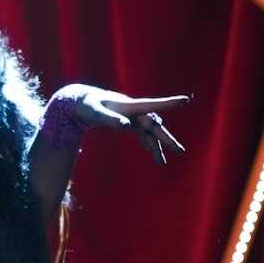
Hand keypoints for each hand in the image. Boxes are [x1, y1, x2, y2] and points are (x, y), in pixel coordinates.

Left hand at [50, 84, 190, 164]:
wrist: (78, 102)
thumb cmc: (86, 106)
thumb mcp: (95, 113)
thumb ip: (110, 119)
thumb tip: (126, 126)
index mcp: (129, 106)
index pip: (152, 105)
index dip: (169, 103)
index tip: (185, 99)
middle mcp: (134, 111)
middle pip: (154, 126)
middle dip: (166, 139)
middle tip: (180, 151)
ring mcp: (132, 117)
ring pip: (149, 133)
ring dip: (157, 147)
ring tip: (163, 163)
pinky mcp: (128, 122)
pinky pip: (142, 134)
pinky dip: (148, 144)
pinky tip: (155, 155)